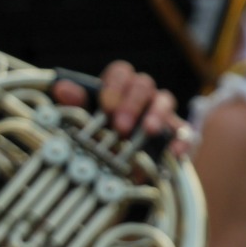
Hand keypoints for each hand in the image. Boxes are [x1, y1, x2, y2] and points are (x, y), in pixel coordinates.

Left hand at [53, 61, 188, 152]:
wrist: (118, 174)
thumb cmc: (101, 141)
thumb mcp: (85, 124)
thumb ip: (75, 105)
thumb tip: (62, 88)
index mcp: (118, 88)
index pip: (120, 72)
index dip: (113, 87)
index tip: (105, 107)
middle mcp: (141, 96)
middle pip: (143, 84)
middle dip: (131, 104)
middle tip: (120, 127)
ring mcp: (161, 113)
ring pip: (165, 100)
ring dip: (156, 114)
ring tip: (148, 131)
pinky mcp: (176, 135)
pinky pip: (183, 132)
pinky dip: (180, 139)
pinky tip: (174, 150)